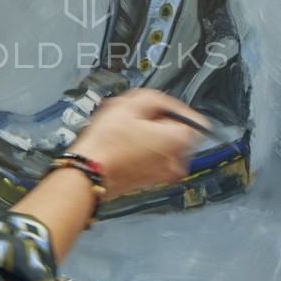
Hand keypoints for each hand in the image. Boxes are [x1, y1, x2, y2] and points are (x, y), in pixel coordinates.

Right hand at [68, 88, 212, 199]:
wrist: (88, 173)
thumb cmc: (107, 145)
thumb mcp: (130, 105)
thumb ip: (155, 98)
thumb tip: (161, 103)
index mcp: (179, 142)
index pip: (193, 119)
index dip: (172, 108)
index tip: (154, 107)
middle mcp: (177, 161)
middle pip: (176, 132)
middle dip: (155, 120)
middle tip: (133, 115)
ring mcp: (163, 175)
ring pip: (161, 145)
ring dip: (144, 133)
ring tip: (121, 127)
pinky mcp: (149, 181)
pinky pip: (151, 158)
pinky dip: (139, 148)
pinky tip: (119, 142)